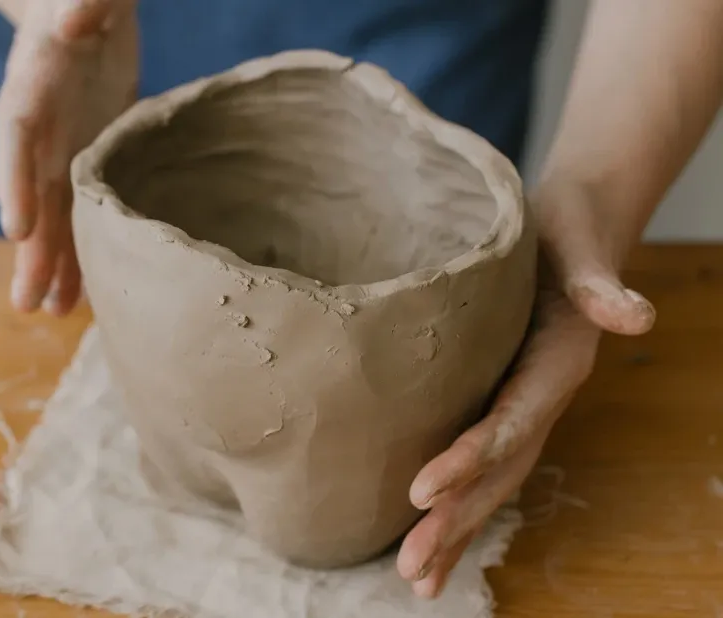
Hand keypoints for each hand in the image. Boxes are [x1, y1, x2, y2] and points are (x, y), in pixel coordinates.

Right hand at [0, 0, 137, 314]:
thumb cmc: (86, 0)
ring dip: (52, 265)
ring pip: (52, 217)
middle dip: (30, 250)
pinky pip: (78, 213)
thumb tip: (76, 16)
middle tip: (27, 303)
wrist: (84, 11)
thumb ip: (82, 6)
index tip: (17, 229)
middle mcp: (37, 130)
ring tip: (53, 313)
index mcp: (30, 88)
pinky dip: (80, 250)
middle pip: (28, 195)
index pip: (14, 140)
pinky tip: (84, 291)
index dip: (12, 184)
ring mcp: (59, 150)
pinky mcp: (83, 161)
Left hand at [396, 181, 656, 597]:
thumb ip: (598, 281)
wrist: (570, 232)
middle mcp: (541, 399)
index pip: (510, 422)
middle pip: (500, 472)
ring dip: (456, 531)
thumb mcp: (577, 245)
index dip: (471, 457)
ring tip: (417, 580)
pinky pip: (483, 466)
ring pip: (492, 483)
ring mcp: (523, 410)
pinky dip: (457, 506)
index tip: (422, 489)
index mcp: (555, 366)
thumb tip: (635, 315)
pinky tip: (425, 540)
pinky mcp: (502, 407)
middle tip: (412, 567)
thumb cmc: (564, 232)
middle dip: (456, 521)